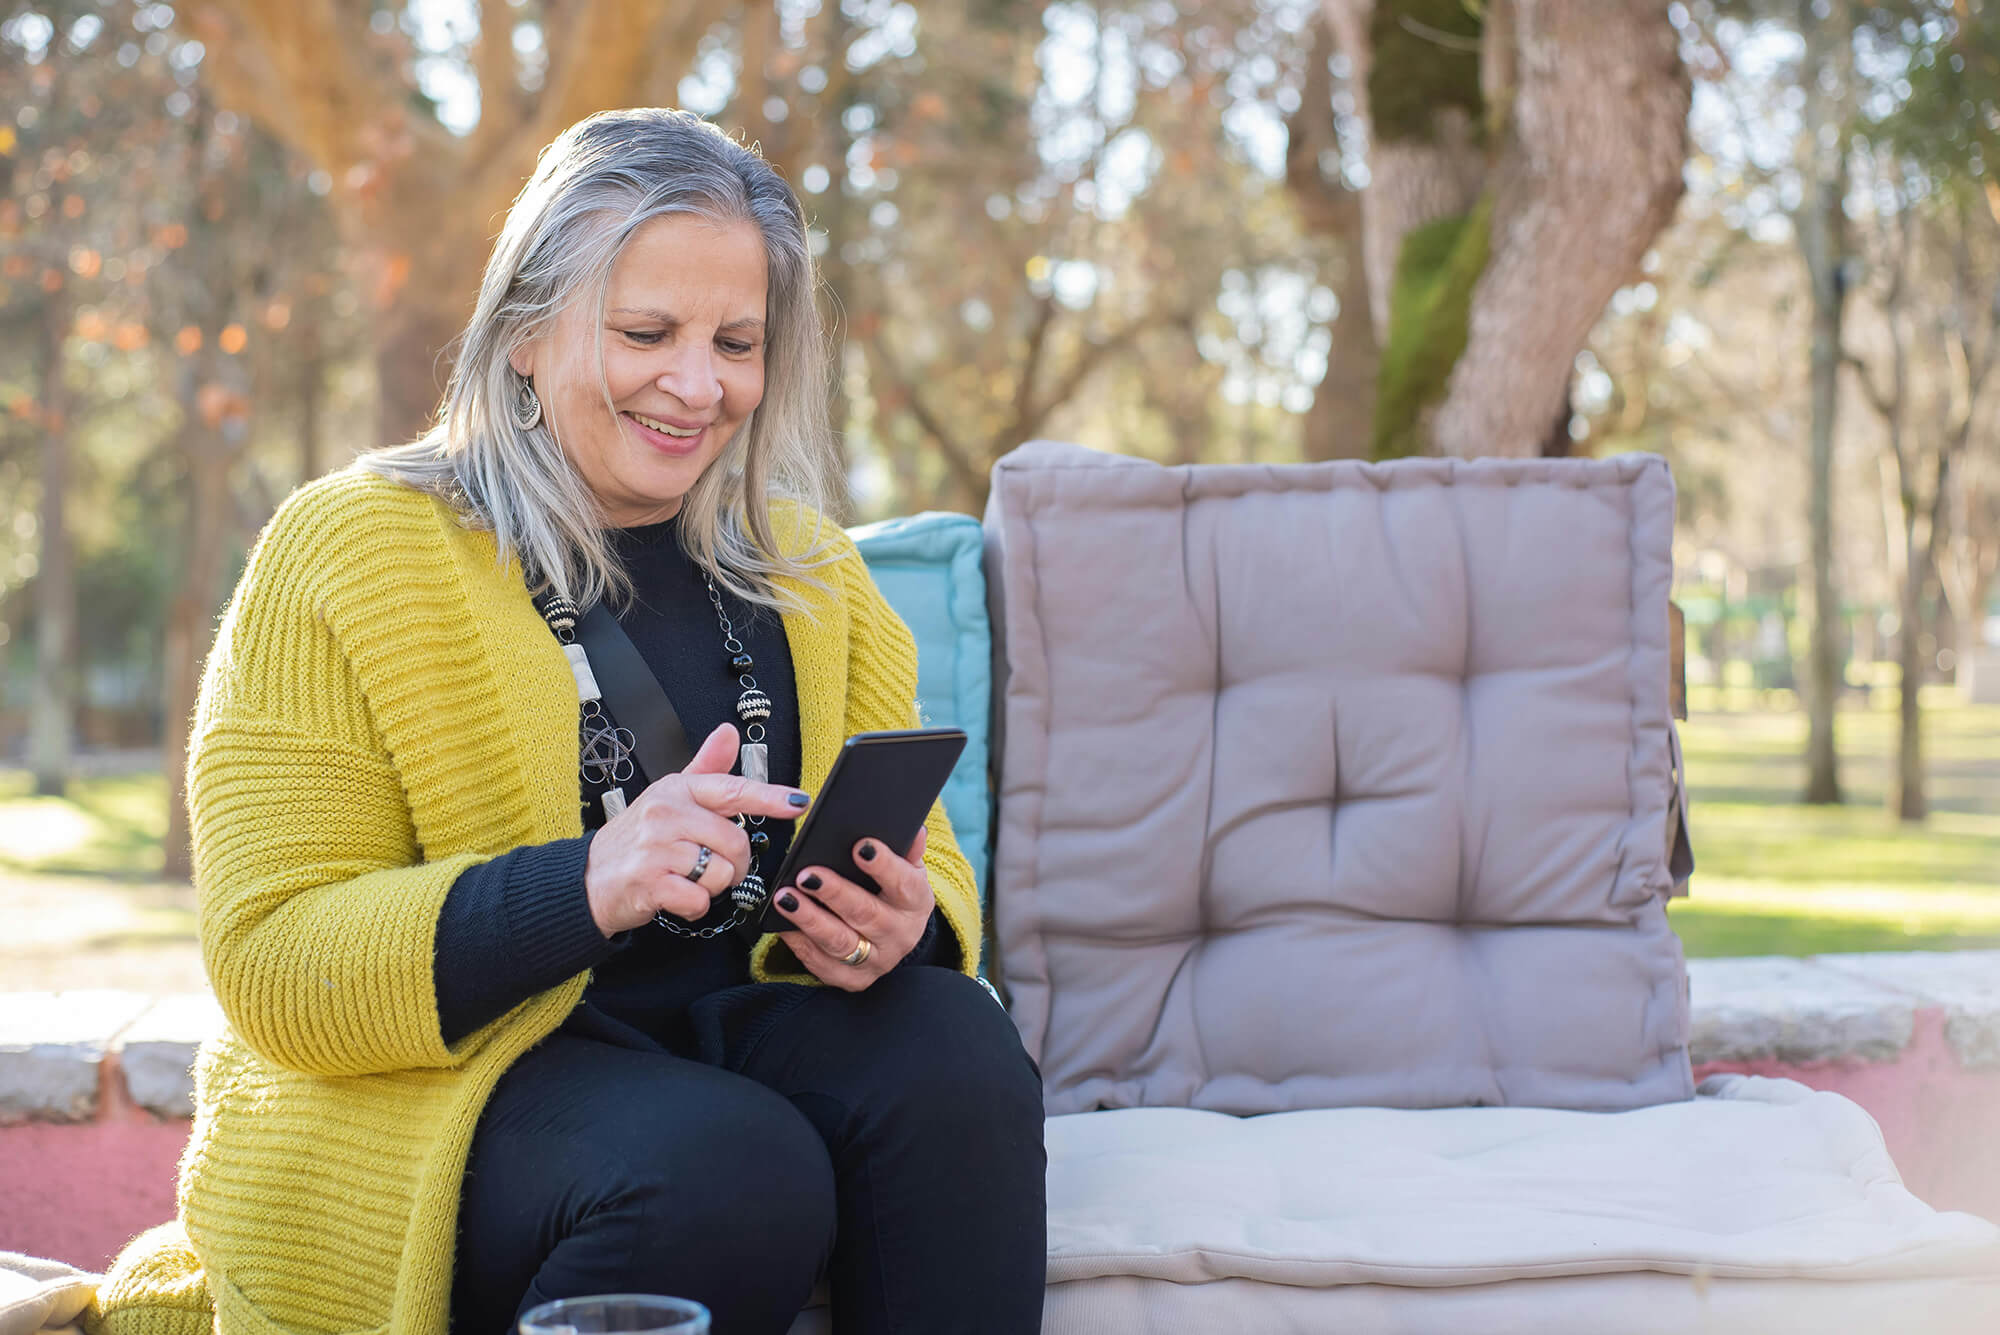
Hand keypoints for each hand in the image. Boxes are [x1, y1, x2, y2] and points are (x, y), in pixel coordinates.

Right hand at [583, 723, 809, 935]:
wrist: (589, 878)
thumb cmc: (638, 838)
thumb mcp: (670, 796)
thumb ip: (705, 768)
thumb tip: (729, 732)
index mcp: (677, 790)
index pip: (731, 790)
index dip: (769, 797)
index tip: (798, 802)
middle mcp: (666, 814)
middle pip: (735, 842)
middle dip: (734, 863)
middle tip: (709, 864)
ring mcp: (656, 849)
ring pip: (721, 874)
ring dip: (712, 886)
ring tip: (686, 877)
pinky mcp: (650, 883)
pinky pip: (700, 900)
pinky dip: (694, 905)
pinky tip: (675, 895)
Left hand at [770, 827, 935, 990]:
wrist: (894, 939)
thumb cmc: (894, 895)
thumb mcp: (907, 871)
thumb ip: (907, 849)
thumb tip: (915, 829)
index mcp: (916, 903)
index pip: (903, 883)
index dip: (883, 866)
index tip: (860, 847)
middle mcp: (900, 936)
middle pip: (866, 915)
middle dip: (835, 893)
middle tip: (808, 875)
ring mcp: (876, 962)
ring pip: (839, 942)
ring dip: (810, 919)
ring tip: (785, 898)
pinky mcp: (852, 980)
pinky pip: (821, 963)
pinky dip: (799, 942)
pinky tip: (782, 923)